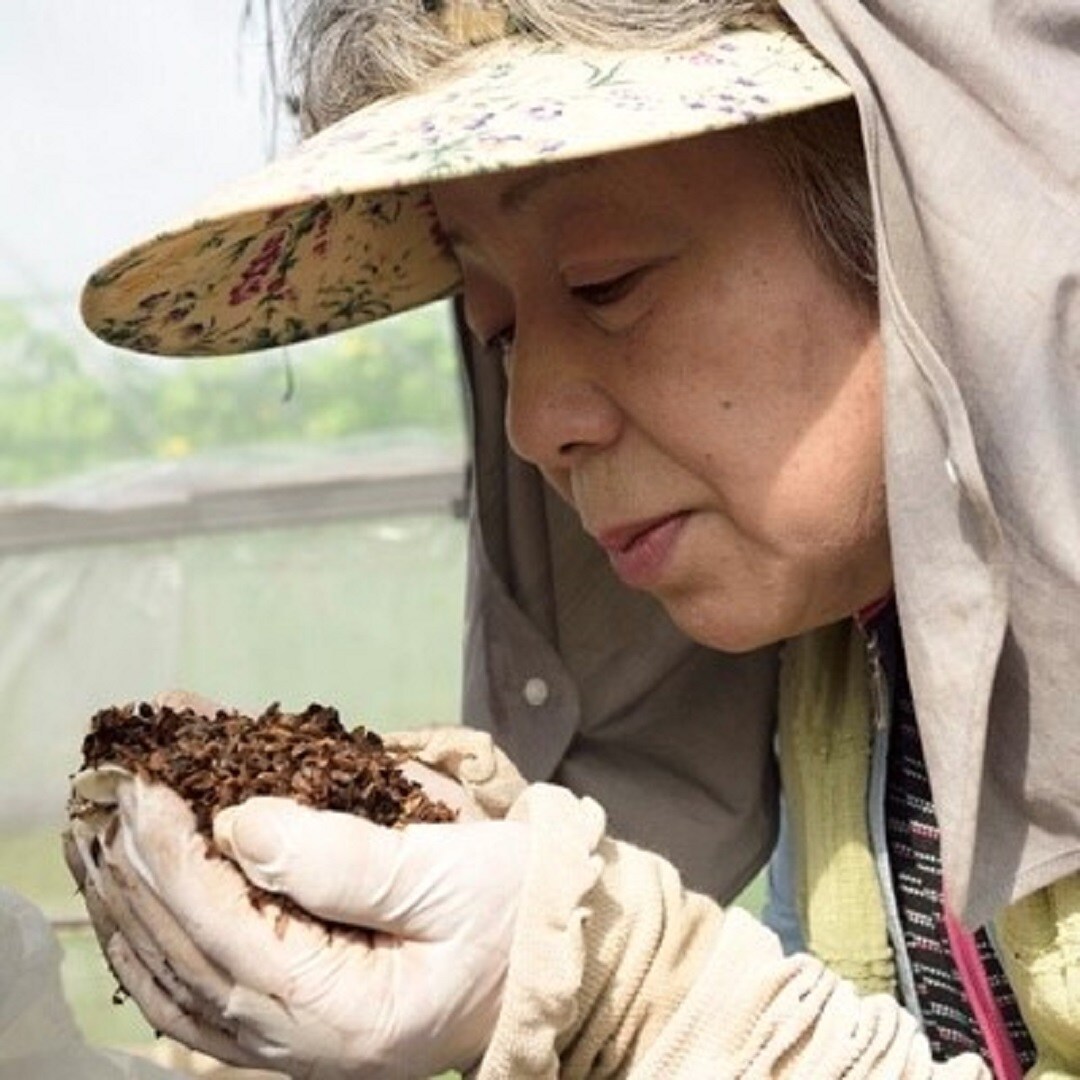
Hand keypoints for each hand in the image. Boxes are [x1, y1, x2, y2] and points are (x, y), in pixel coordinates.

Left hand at [66, 724, 530, 1079]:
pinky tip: (136, 904)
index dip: (176, 856)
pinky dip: (163, 942)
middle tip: (105, 794)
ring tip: (102, 837)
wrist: (564, 956)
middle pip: (186, 961)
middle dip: (138, 874)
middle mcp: (308, 1045)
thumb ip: (343, 858)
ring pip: (181, 985)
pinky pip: (205, 996)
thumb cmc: (519, 908)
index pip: (226, 932)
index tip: (144, 785)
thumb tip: (242, 825)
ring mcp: (300, 1042)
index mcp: (348, 1015)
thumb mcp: (448, 872)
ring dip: (135, 908)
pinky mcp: (304, 1021)